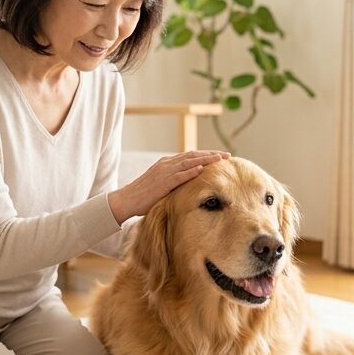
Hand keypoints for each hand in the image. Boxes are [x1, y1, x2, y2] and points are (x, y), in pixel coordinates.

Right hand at [109, 150, 228, 222]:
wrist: (126, 200)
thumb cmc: (145, 195)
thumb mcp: (162, 184)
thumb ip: (175, 181)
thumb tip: (191, 184)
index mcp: (167, 163)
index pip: (190, 155)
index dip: (206, 154)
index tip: (220, 155)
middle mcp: (166, 164)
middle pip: (192, 155)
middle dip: (210, 154)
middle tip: (226, 154)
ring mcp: (164, 172)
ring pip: (188, 162)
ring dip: (205, 159)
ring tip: (219, 158)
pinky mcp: (162, 182)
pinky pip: (179, 175)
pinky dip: (191, 171)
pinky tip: (202, 169)